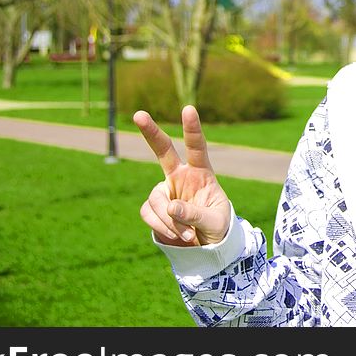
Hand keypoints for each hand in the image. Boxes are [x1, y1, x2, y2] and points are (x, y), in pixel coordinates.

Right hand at [136, 106, 230, 246]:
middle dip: (151, 132)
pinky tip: (177, 236)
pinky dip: (162, 227)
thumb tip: (171, 208)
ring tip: (188, 235)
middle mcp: (180, 176)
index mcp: (201, 173)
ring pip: (156, 198)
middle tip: (139, 114)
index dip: (192, 128)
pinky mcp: (153, 206)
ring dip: (170, 220)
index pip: (197, 147)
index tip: (188, 109)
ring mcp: (165, 189)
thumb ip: (195, 214)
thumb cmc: (216, 227)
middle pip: (163, 150)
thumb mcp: (214, 223)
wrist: (205, 246)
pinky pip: (149, 213)